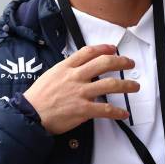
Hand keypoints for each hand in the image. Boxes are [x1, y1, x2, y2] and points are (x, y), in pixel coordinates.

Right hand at [23, 44, 139, 133]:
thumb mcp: (50, 75)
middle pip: (104, 63)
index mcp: (66, 67)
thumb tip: (80, 67)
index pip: (89, 52)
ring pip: (110, 85)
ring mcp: (80, 93)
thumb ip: (66, 70)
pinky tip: (124, 114)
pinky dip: (117, 112)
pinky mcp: (83, 110)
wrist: (29, 115)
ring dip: (126, 85)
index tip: (114, 49)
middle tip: (130, 63)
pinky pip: (105, 109)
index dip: (104, 48)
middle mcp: (76, 77)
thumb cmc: (38, 97)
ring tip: (135, 86)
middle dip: (121, 62)